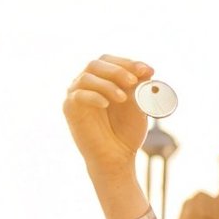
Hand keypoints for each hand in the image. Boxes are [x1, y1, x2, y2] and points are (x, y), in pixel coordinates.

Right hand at [62, 55, 152, 177]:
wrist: (117, 158)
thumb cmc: (127, 132)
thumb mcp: (139, 107)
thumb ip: (140, 88)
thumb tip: (148, 70)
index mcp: (103, 80)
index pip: (110, 61)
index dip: (128, 62)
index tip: (147, 70)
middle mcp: (87, 84)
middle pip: (96, 64)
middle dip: (118, 70)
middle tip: (133, 81)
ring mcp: (77, 94)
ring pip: (87, 77)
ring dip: (107, 84)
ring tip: (123, 98)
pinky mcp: (70, 108)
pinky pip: (78, 95)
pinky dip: (94, 96)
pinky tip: (106, 104)